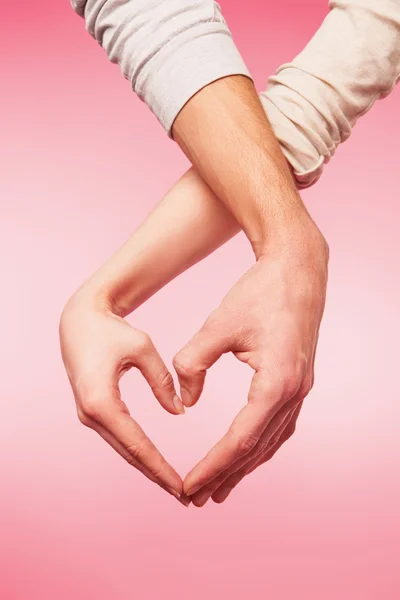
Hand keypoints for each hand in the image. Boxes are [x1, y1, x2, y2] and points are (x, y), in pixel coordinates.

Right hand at [59, 290, 188, 504]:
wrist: (80, 321)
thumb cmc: (111, 330)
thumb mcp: (143, 349)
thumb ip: (162, 381)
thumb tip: (179, 412)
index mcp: (101, 402)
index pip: (137, 444)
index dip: (160, 468)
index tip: (181, 487)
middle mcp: (91, 415)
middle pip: (129, 454)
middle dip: (156, 475)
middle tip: (185, 497)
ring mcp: (89, 416)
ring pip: (123, 449)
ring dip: (147, 467)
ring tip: (174, 485)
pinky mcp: (93, 411)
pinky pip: (119, 437)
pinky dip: (137, 452)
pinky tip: (154, 462)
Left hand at [173, 227, 328, 505]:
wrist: (298, 271)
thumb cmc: (259, 294)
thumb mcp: (217, 326)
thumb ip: (192, 364)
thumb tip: (183, 402)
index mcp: (276, 383)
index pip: (240, 440)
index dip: (212, 466)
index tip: (188, 486)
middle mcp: (293, 394)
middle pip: (256, 449)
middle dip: (225, 476)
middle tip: (195, 499)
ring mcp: (300, 391)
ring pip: (269, 442)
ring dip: (243, 467)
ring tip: (218, 489)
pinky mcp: (297, 383)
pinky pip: (277, 427)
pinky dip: (258, 447)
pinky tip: (244, 455)